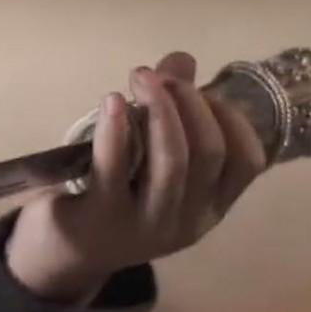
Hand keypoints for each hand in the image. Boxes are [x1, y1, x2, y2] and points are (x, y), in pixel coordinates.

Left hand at [6, 52, 267, 303]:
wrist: (63, 252)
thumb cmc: (114, 196)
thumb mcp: (148, 158)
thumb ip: (171, 109)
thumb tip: (181, 59)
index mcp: (210, 207)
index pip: (247, 160)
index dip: (230, 115)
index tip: (200, 88)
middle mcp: (188, 221)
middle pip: (208, 152)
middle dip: (189, 101)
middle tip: (159, 75)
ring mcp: (146, 224)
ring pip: (171, 160)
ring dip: (159, 109)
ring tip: (141, 76)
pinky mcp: (102, 217)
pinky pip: (115, 166)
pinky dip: (117, 128)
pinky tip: (112, 101)